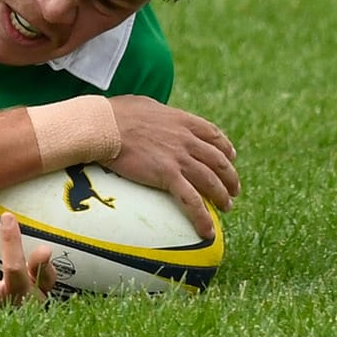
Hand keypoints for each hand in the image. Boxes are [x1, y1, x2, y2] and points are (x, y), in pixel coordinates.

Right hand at [105, 95, 237, 240]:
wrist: (103, 125)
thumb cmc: (115, 113)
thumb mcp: (144, 105)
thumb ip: (157, 113)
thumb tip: (150, 115)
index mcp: (182, 121)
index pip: (213, 135)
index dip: (225, 148)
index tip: (230, 157)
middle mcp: (186, 139)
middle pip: (218, 160)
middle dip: (230, 177)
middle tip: (233, 189)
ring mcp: (179, 158)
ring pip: (211, 181)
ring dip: (222, 196)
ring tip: (226, 207)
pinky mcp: (168, 175)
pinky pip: (192, 201)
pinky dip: (202, 218)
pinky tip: (207, 231)